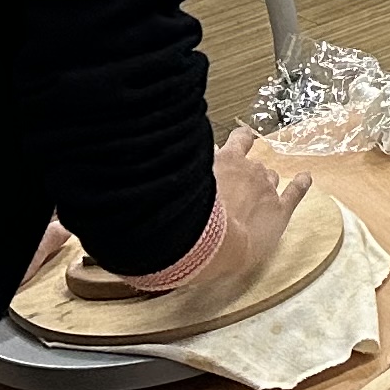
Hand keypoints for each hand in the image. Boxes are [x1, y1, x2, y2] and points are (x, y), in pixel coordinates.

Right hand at [68, 132, 310, 304]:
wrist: (211, 244)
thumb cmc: (180, 223)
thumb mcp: (150, 201)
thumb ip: (126, 197)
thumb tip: (82, 200)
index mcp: (209, 162)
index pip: (211, 145)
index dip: (210, 145)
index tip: (208, 144)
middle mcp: (238, 167)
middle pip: (244, 149)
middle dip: (243, 149)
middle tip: (243, 145)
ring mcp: (262, 187)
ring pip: (267, 172)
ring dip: (265, 176)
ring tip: (268, 176)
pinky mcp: (280, 210)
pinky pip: (295, 193)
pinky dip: (301, 186)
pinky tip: (307, 180)